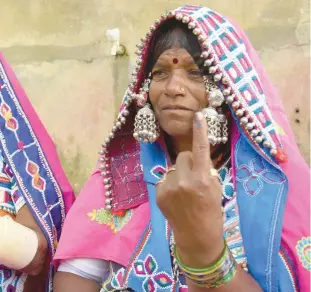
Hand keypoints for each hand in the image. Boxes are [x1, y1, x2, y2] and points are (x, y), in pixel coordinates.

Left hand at [156, 112, 223, 265]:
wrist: (197, 236)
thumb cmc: (211, 212)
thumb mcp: (216, 189)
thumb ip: (206, 172)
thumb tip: (196, 158)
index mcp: (203, 179)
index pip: (201, 150)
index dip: (200, 131)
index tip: (198, 115)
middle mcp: (184, 181)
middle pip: (184, 156)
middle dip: (190, 163)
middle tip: (195, 177)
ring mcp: (169, 188)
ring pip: (173, 167)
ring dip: (179, 174)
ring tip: (185, 191)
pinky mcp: (158, 194)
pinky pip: (165, 179)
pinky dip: (170, 184)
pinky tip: (176, 198)